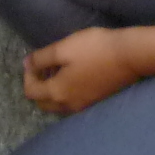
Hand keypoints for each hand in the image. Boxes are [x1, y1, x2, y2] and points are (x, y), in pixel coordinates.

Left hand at [23, 28, 139, 115]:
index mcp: (57, 92)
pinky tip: (73, 75)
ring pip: (57, 105)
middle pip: (42, 103)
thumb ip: (41, 58)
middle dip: (37, 85)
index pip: (30, 92)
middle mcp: (68, 105)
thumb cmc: (93, 49)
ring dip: (51, 90)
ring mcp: (83, 106)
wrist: (129, 57)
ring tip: (58, 68)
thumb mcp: (63, 48)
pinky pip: (71, 104)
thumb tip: (26, 64)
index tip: (34, 59)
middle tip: (44, 65)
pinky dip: (65, 93)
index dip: (27, 75)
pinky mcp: (94, 102)